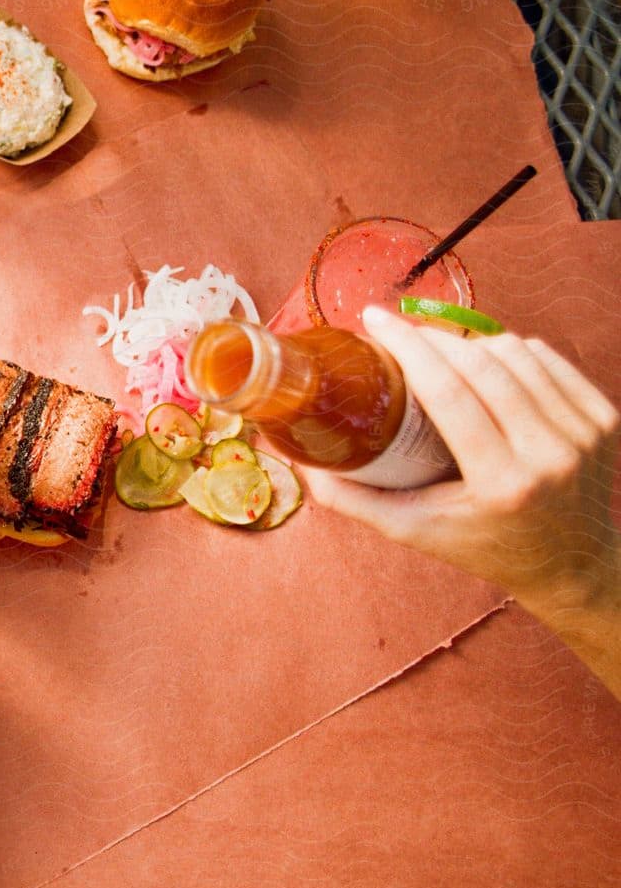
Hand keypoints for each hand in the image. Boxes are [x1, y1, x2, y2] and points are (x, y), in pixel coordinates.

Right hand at [306, 309, 619, 689]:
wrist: (576, 567)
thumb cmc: (488, 548)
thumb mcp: (414, 532)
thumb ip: (351, 500)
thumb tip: (298, 460)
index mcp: (502, 484)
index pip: (451, 392)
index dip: (409, 346)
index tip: (375, 320)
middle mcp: (551, 455)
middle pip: (483, 366)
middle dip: (433, 336)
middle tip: (399, 332)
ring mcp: (585, 435)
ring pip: (518, 354)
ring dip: (471, 340)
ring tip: (439, 347)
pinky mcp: (605, 420)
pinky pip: (550, 360)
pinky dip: (513, 349)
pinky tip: (487, 356)